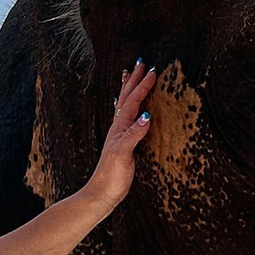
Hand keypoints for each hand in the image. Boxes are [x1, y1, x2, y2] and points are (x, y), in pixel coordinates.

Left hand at [76, 62, 156, 213]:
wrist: (101, 193)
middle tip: (141, 61)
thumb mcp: (123, 154)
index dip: (143, 85)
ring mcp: (120, 134)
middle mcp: (118, 127)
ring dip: (130, 88)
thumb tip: (146, 115)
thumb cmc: (111, 176)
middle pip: (127, 97)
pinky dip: (130, 106)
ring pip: (125, 104)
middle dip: (134, 79)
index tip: (153, 70)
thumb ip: (133, 135)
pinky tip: (131, 108)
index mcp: (120, 127)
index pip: (133, 101)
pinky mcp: (123, 143)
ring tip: (131, 74)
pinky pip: (127, 117)